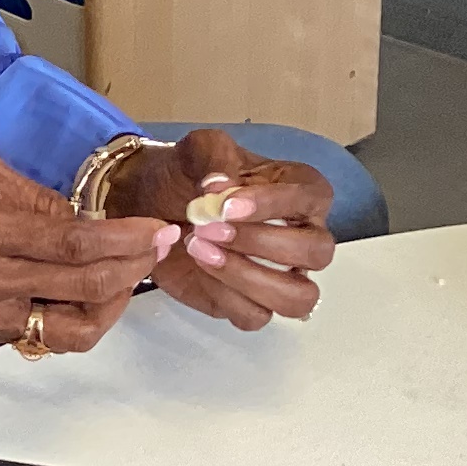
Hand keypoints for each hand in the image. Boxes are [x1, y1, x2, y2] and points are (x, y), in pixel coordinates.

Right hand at [0, 143, 178, 350]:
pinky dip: (71, 312)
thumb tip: (85, 219)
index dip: (127, 240)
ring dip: (108, 305)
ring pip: (69, 328)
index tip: (159, 231)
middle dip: (132, 268)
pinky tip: (82, 286)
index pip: (75, 243)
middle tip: (157, 247)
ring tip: (122, 275)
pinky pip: (40, 332)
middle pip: (83, 287)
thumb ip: (33, 195)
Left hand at [110, 130, 337, 331]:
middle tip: (209, 229)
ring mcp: (281, 275)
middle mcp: (303, 236)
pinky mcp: (251, 303)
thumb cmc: (187, 174)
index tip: (226, 205)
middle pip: (316, 252)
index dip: (273, 205)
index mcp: (302, 192)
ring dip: (250, 278)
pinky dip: (227, 297)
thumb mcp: (199, 149)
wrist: (150, 204)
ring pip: (297, 297)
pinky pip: (256, 316)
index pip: (311, 200)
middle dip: (262, 242)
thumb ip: (215, 156)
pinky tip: (199, 270)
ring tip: (201, 251)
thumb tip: (222, 186)